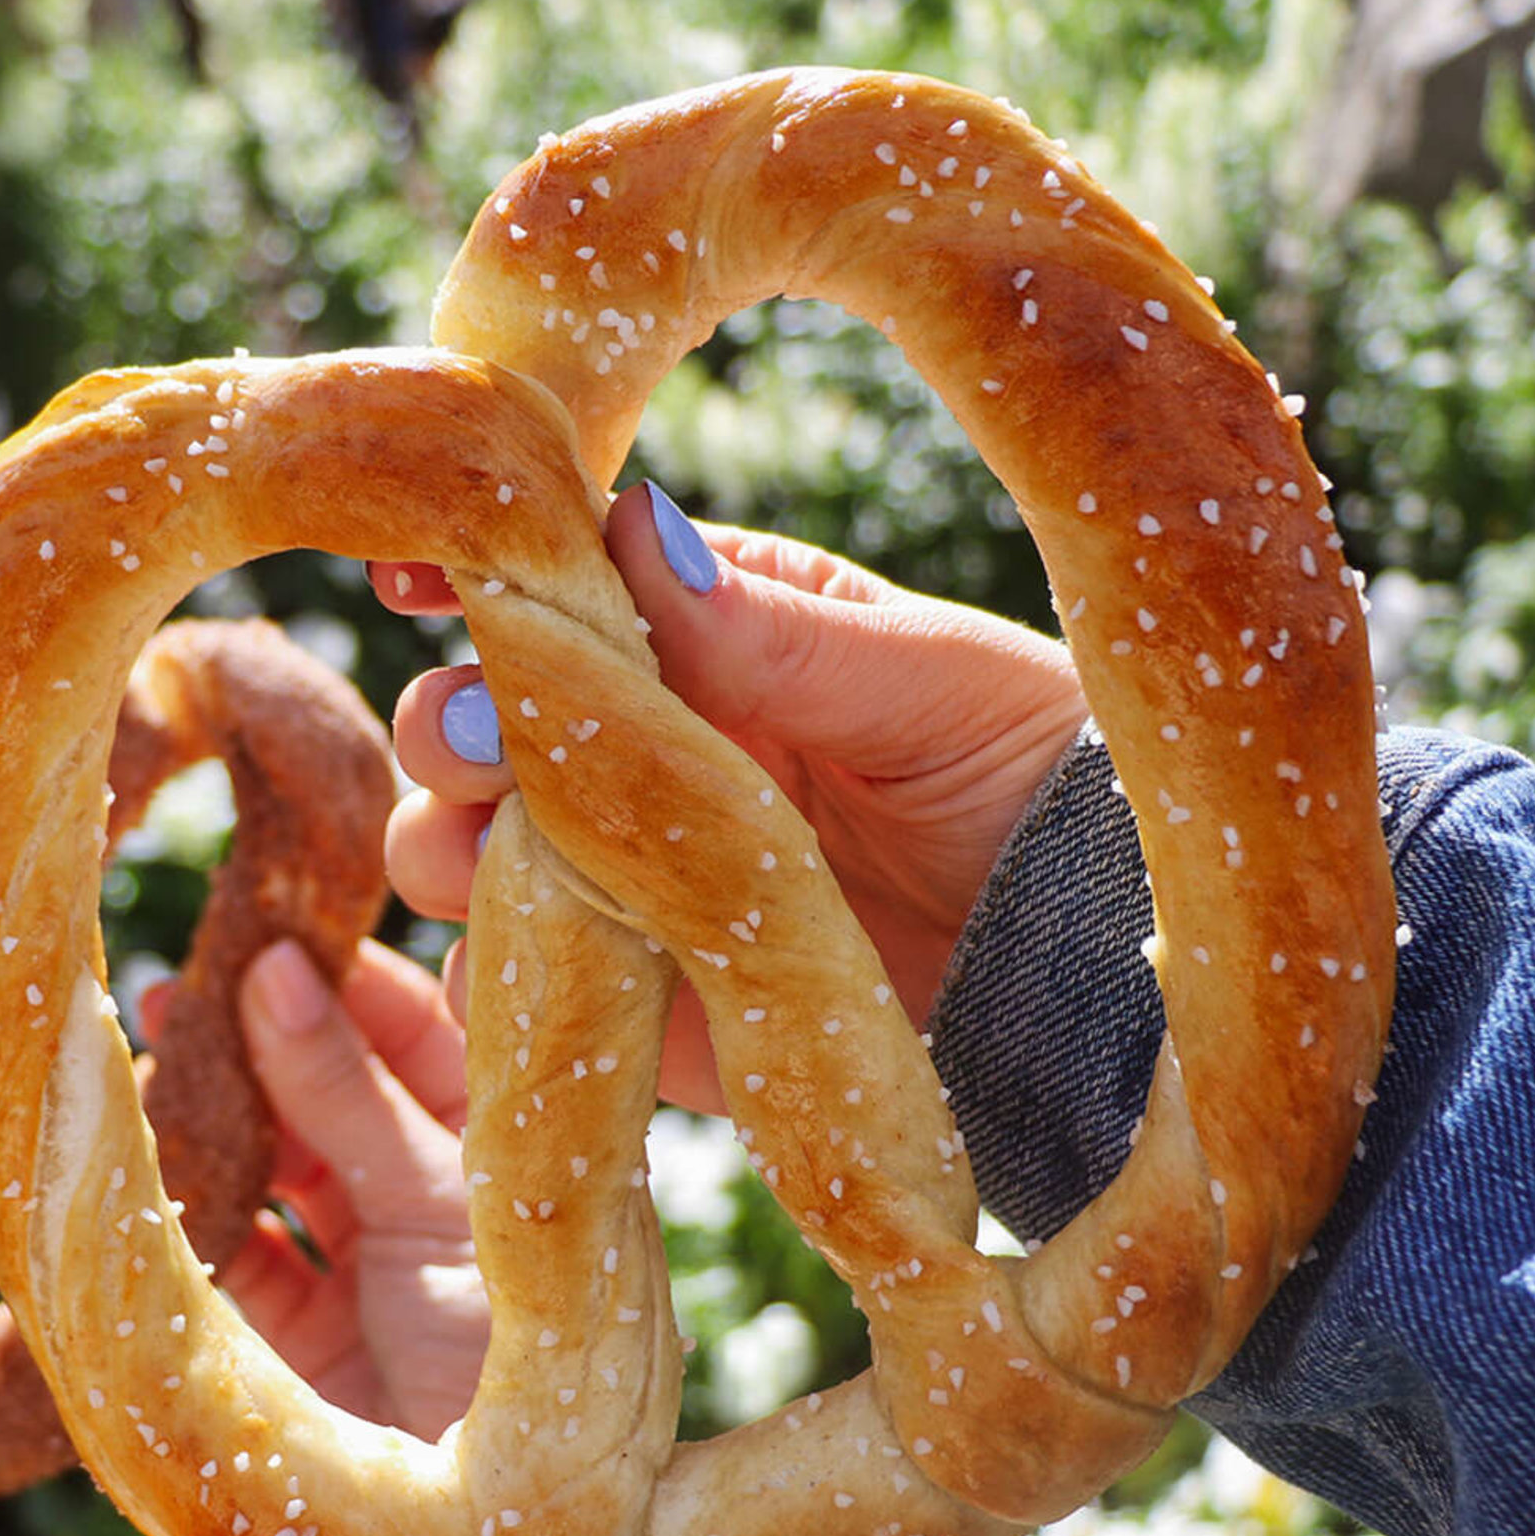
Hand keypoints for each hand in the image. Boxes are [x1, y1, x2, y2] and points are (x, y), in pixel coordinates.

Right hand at [198, 939, 486, 1438]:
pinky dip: (191, 1197)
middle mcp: (440, 1209)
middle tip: (198, 960)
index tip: (284, 919)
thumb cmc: (502, 1359)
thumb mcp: (433, 1207)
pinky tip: (147, 1131)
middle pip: (345, 1094)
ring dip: (221, 1099)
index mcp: (507, 1160)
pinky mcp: (298, 1346)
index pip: (429, 1040)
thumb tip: (274, 966)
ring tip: (158, 1019)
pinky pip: (235, 1251)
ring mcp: (369, 1277)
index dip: (357, 981)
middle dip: (270, 1029)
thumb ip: (347, 1094)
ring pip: (283, 1163)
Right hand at [374, 480, 1086, 1112]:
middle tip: (483, 735)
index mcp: (716, 630)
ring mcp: (635, 876)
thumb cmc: (1046, 777)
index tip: (416, 565)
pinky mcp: (646, 1006)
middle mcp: (652, 748)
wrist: (1117, 968)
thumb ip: (772, 631)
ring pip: (468, 847)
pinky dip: (506, 979)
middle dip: (457, 720)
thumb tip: (626, 529)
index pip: (565, 585)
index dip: (482, 569)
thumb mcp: (927, 681)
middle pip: (485, 719)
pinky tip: (548, 959)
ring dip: (454, 841)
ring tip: (502, 849)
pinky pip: (526, 991)